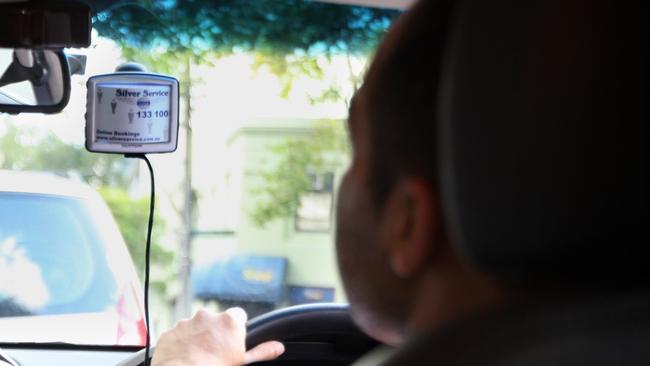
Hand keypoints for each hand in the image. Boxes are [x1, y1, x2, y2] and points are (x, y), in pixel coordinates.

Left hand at [152, 308, 284, 365]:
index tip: (233, 340)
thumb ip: (262, 351)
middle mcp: (208, 316)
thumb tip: (278, 347)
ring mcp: (187, 322)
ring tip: (198, 356)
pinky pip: (179, 334)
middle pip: (215, 320)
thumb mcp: (243, 362)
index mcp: (229, 321)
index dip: (237, 328)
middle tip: (216, 351)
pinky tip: (185, 356)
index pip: (238, 315)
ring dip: (197, 337)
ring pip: (196, 326)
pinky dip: (181, 343)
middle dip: (215, 332)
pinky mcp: (171, 331)